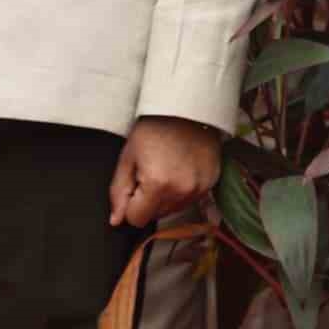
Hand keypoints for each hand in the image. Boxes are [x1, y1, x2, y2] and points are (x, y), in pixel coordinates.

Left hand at [108, 116, 220, 230]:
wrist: (187, 107)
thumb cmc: (154, 128)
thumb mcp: (128, 157)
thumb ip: (118, 192)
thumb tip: (116, 221)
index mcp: (158, 185)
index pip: (137, 219)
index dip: (131, 203)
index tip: (136, 182)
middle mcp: (182, 191)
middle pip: (156, 215)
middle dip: (149, 200)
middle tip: (152, 170)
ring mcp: (200, 187)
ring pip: (173, 209)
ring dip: (167, 196)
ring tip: (167, 168)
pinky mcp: (212, 181)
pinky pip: (190, 199)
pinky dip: (183, 189)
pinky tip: (182, 168)